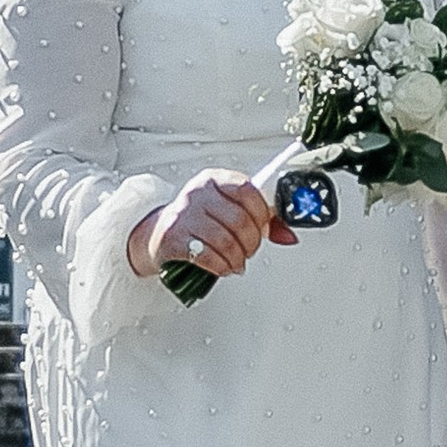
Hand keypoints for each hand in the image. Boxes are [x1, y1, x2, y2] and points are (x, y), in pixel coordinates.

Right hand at [128, 170, 289, 283]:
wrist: (158, 233)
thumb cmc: (198, 221)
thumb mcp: (227, 210)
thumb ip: (260, 219)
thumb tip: (289, 235)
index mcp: (215, 179)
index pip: (249, 192)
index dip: (262, 216)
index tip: (263, 229)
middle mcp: (198, 192)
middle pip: (240, 221)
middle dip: (251, 243)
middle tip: (249, 251)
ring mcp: (184, 214)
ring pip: (226, 241)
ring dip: (238, 258)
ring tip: (237, 262)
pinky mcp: (173, 237)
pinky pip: (208, 256)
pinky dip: (222, 266)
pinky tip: (224, 267)